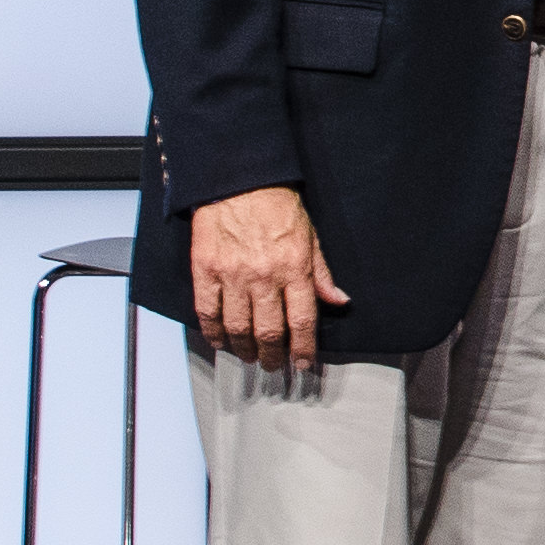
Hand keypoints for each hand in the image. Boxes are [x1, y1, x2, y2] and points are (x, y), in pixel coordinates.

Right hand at [190, 187, 345, 366]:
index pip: (302, 320)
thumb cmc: (276, 204)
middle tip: (273, 365)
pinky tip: (220, 341)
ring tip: (249, 356)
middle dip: (272, 356)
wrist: (238, 179)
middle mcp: (264, 275)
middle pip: (268, 331)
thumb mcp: (310, 236)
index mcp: (294, 267)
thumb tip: (339, 301)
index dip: (302, 348)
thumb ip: (322, 274)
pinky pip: (207, 311)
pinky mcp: (205, 269)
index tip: (302, 363)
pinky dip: (213, 332)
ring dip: (244, 349)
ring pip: (238, 327)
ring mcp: (232, 274)